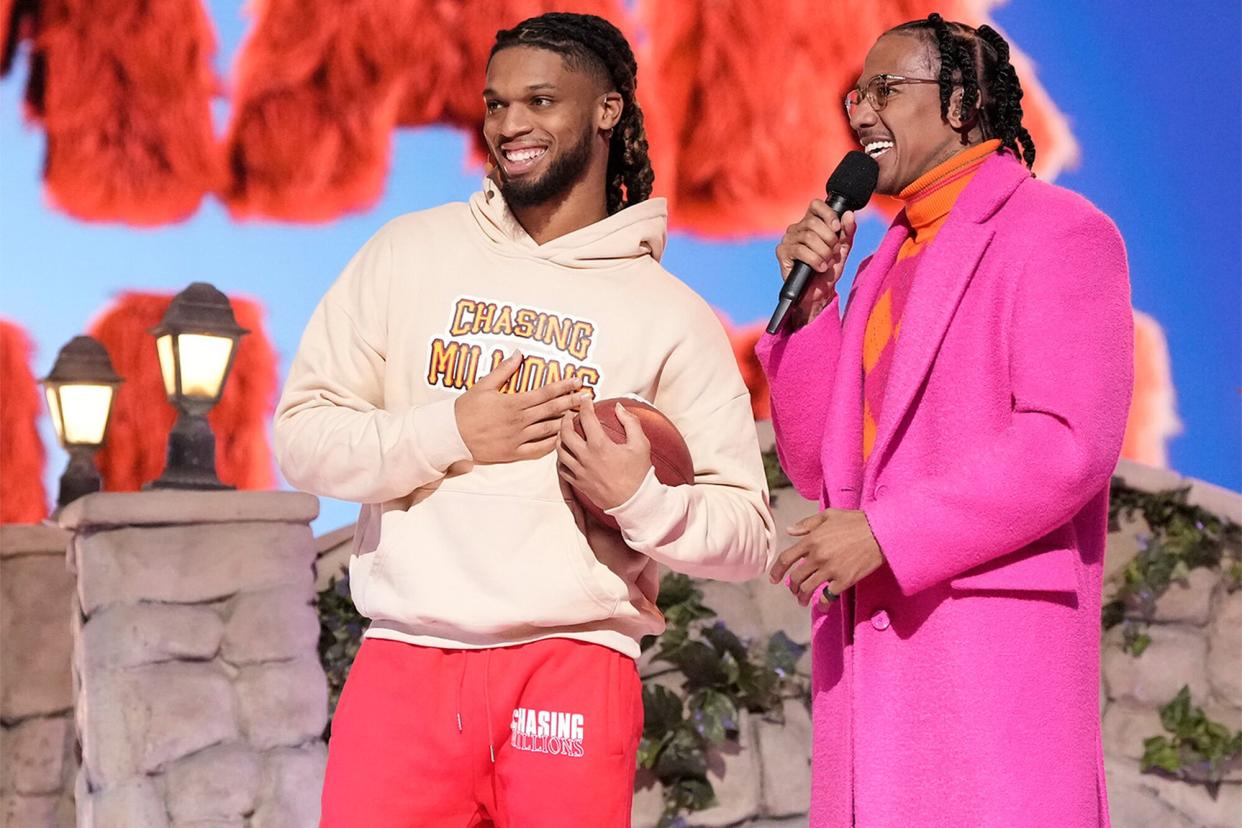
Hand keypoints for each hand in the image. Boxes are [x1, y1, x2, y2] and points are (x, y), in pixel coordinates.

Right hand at [455, 350, 589, 463]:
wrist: (451, 435)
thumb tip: (518, 353)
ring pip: (549, 429)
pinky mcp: (513, 453)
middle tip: (588, 397)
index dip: (563, 386)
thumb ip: (503, 370)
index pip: (545, 392)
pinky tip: (562, 438)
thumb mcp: (483, 385)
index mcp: (514, 402)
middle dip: (572, 401)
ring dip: (566, 421)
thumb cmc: (465, 409)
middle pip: (552, 410)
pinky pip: (538, 450)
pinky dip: (552, 444)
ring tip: (581, 415)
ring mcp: (518, 438)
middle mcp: (519, 420)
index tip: (578, 381)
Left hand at [557, 401, 652, 511]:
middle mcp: (585, 457)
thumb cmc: (639, 474)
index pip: (586, 418)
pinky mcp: (578, 483)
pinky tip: (565, 453)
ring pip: (560, 450)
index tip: (586, 399)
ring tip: (564, 431)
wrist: (635, 502)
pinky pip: (562, 468)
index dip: (585, 405)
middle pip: (566, 433)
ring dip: (560, 437)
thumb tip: (619, 407)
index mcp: (600, 446)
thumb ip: (630, 422)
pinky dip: (561, 458)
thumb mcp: (641, 444)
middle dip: (565, 419)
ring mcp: (580, 472)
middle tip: (570, 413)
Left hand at [768, 508, 883, 606]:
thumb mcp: (829, 515)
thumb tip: (789, 531)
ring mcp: (830, 570)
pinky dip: (822, 603)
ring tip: (803, 601)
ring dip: (802, 597)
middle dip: (792, 587)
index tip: (774, 580)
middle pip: (796, 578)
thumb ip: (807, 524)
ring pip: (808, 589)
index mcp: (811, 540)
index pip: (786, 559)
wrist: (880, 532)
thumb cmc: (856, 521)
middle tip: (794, 591)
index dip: (777, 571)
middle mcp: (817, 556)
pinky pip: (827, 597)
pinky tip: (821, 605)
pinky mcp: (844, 580)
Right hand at [775, 204, 856, 325]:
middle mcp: (797, 228)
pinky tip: (819, 267)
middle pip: (814, 223)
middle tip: (833, 252)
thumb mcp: (843, 249)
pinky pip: (800, 250)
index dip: (828, 214)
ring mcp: (788, 239)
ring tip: (827, 262)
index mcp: (811, 222)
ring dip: (823, 252)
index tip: (837, 228)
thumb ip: (847, 232)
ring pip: (808, 237)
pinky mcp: (782, 252)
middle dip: (829, 239)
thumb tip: (848, 214)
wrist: (819, 292)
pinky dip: (814, 260)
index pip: (816, 205)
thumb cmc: (829, 269)